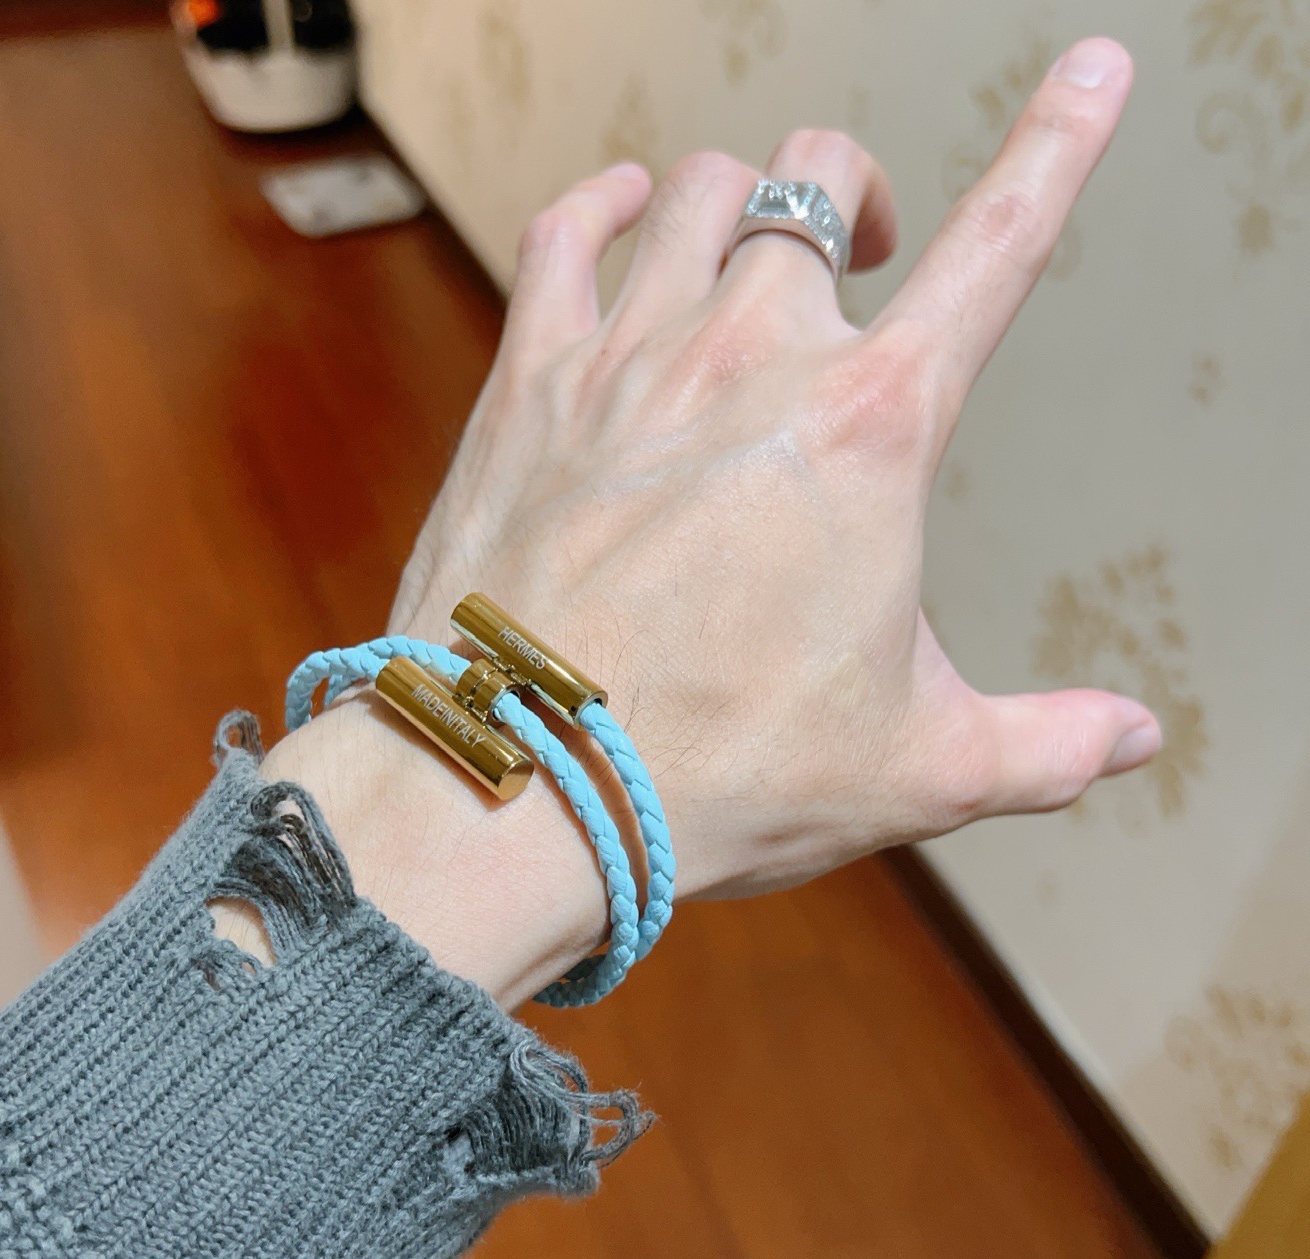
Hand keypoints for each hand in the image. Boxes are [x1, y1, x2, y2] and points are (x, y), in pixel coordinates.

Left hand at [387, 37, 1156, 906]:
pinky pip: (566, 233)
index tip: (1092, 76)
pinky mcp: (528, 381)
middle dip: (854, 199)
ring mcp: (629, 356)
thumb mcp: (916, 769)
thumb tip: (1131, 737)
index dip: (1059, 148)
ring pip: (699, 193)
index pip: (997, 249)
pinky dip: (604, 204)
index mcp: (871, 428)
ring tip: (750, 249)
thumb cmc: (718, 772)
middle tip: (862, 257)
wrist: (526, 782)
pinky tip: (625, 212)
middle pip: (818, 184)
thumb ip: (1043, 744)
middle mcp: (751, 356)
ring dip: (742, 199)